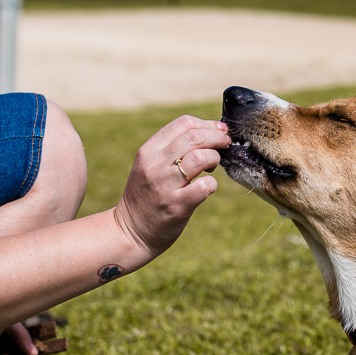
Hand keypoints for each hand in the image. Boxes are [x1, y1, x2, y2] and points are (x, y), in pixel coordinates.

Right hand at [114, 116, 229, 257]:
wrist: (130, 231)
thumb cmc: (148, 195)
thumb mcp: (150, 165)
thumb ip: (174, 148)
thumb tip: (213, 131)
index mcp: (149, 150)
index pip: (183, 123)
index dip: (207, 124)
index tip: (219, 131)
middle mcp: (155, 165)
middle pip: (195, 137)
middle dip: (217, 138)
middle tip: (225, 145)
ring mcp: (165, 185)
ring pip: (201, 157)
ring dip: (215, 158)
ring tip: (213, 167)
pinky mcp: (176, 206)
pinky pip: (204, 186)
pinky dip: (212, 184)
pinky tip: (207, 188)